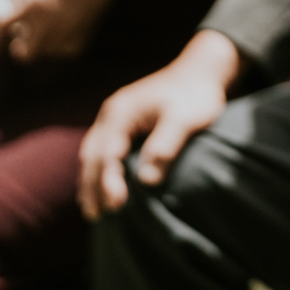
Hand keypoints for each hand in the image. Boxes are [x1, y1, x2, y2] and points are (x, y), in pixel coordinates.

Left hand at [0, 0, 121, 62]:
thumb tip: (10, 9)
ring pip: (45, 53)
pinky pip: (65, 50)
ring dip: (41, 44)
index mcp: (31, 5)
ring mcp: (68, 32)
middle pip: (23, 54)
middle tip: (22, 31)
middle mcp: (48, 24)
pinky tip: (63, 28)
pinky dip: (61, 43)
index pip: (0, 29)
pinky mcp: (84, 35)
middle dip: (19, 45)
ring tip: (46, 26)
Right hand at [77, 30, 242, 218]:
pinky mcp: (121, 123)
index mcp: (121, 113)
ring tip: (93, 211)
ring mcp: (113, 118)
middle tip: (97, 217)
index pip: (107, 153)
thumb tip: (147, 180)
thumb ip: (166, 145)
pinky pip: (101, 150)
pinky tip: (102, 188)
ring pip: (92, 153)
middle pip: (92, 156)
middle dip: (93, 187)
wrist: (199, 72)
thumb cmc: (195, 95)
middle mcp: (110, 114)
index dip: (109, 181)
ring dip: (91, 181)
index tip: (116, 205)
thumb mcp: (185, 118)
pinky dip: (98, 170)